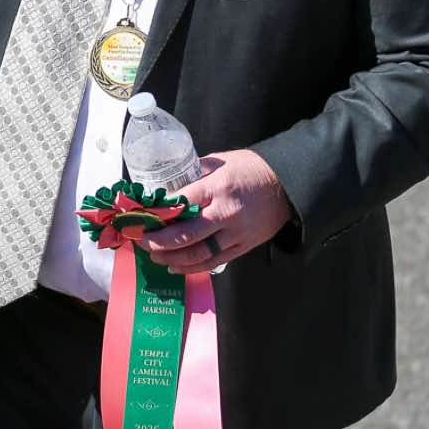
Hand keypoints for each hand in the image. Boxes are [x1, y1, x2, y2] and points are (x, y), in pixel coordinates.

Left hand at [138, 148, 291, 274]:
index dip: (157, 213)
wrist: (287, 186)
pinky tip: (177, 266)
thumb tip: (169, 186)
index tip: (140, 217)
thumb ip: (195, 175)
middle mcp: (225, 212)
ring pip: (198, 253)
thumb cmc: (251, 169)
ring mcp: (235, 233)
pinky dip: (193, 267)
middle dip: (159, 241)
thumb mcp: (221, 161)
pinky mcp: (243, 246)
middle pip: (185, 234)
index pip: (180, 203)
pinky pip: (214, 261)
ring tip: (156, 256)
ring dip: (173, 257)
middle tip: (142, 242)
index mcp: (217, 187)